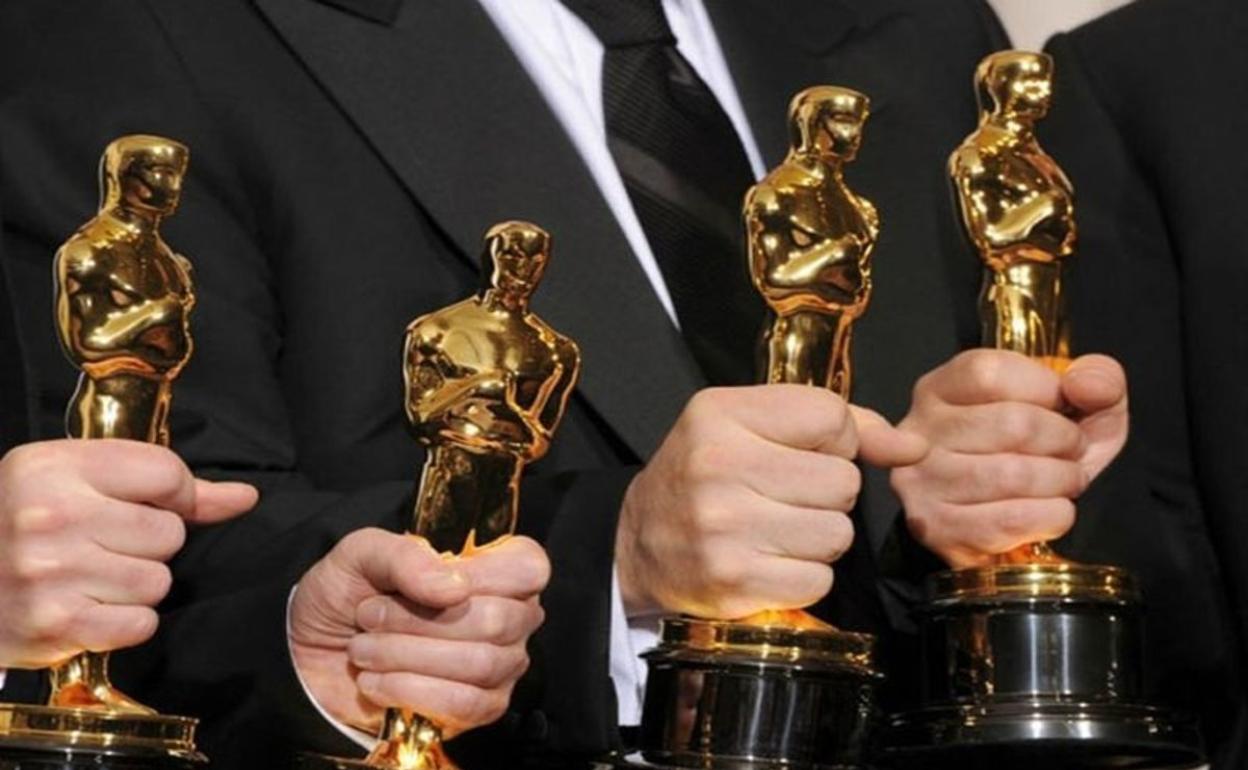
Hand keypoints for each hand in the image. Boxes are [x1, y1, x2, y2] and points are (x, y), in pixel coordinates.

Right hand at [0, 439, 257, 667]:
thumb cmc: (17, 522)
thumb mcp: (72, 478)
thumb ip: (165, 484)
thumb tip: (246, 497)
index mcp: (53, 467)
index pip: (167, 473)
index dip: (172, 494)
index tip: (147, 504)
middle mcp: (52, 516)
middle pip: (168, 533)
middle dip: (148, 543)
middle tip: (103, 545)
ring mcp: (52, 573)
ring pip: (158, 581)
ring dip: (136, 585)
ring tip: (92, 577)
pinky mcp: (56, 625)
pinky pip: (141, 623)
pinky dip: (123, 621)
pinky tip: (88, 607)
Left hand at [290, 531, 548, 735]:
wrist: (314, 652)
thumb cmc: (349, 592)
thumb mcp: (363, 554)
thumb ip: (406, 556)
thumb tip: (454, 589)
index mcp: (495, 569)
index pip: (527, 568)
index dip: (483, 575)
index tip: (426, 582)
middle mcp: (510, 615)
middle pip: (498, 620)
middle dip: (419, 619)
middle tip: (368, 615)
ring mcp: (501, 664)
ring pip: (480, 663)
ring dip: (406, 655)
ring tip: (363, 649)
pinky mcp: (481, 707)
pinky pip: (466, 703)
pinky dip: (411, 691)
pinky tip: (375, 682)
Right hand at [615, 385, 927, 619]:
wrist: (636, 544)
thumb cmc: (705, 475)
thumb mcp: (750, 425)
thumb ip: (836, 423)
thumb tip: (916, 447)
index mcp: (720, 414)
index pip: (832, 417)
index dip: (834, 441)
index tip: (801, 453)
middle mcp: (718, 465)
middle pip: (842, 481)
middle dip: (827, 494)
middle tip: (784, 498)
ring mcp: (724, 527)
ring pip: (838, 534)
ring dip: (820, 538)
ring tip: (777, 531)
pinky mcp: (734, 581)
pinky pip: (819, 580)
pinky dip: (804, 576)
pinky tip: (769, 563)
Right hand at [891, 350, 1127, 566]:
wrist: (1009, 529)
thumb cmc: (1035, 457)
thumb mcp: (1073, 408)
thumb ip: (1095, 380)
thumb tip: (1086, 385)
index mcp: (941, 388)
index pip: (991, 373)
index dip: (1045, 390)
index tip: (1061, 406)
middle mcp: (920, 430)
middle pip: (1012, 424)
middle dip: (1065, 442)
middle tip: (1070, 454)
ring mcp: (922, 481)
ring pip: (1015, 475)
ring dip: (1062, 482)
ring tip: (1062, 482)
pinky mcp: (936, 528)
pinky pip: (1014, 519)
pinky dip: (1052, 517)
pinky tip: (1047, 511)